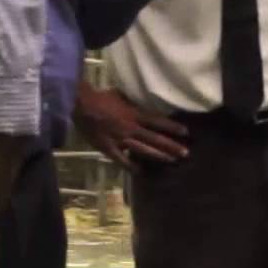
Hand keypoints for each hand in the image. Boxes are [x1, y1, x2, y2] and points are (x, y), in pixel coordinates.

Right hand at [74, 87, 189, 171]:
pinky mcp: (109, 148)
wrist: (82, 105)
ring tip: (172, 161)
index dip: (172, 127)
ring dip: (159, 156)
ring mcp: (121, 140)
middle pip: (155, 139)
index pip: (157, 122)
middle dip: (171, 146)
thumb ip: (133, 102)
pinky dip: (132, 166)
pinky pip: (122, 160)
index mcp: (134, 114)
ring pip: (143, 150)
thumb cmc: (101, 97)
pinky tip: (141, 172)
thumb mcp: (121, 95)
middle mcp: (131, 128)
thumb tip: (143, 101)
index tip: (185, 132)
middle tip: (185, 153)